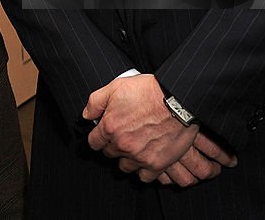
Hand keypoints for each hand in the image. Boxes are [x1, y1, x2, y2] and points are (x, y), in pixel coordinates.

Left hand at [82, 75, 233, 184]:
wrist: (178, 100)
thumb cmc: (148, 91)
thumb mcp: (115, 87)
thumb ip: (95, 102)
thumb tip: (86, 115)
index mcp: (110, 127)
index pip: (94, 142)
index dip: (98, 137)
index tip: (104, 134)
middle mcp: (122, 144)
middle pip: (110, 153)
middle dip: (114, 145)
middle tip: (124, 135)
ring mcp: (139, 156)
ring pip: (125, 166)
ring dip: (128, 158)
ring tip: (136, 146)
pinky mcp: (156, 164)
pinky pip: (144, 177)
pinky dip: (143, 170)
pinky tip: (146, 158)